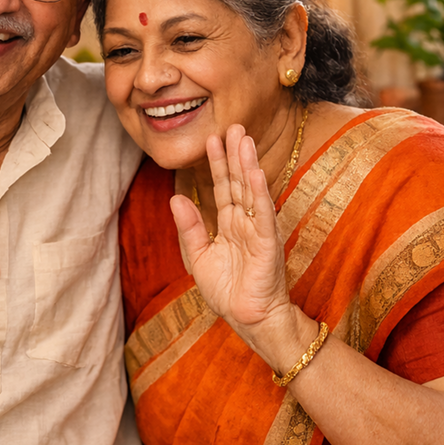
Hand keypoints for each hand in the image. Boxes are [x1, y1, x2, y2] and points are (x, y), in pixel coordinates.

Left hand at [170, 125, 302, 366]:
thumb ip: (189, 227)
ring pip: (251, 191)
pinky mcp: (268, 242)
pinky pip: (263, 213)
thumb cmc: (227, 292)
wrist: (248, 319)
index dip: (217, 163)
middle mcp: (245, 222)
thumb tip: (176, 198)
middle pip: (237, 182)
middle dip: (234, 154)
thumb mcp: (198, 257)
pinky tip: (254, 172)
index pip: (222, 187)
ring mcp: (258, 230)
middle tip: (232, 125)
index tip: (211, 138)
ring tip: (244, 139)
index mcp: (229, 224)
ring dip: (247, 164)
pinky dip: (259, 192)